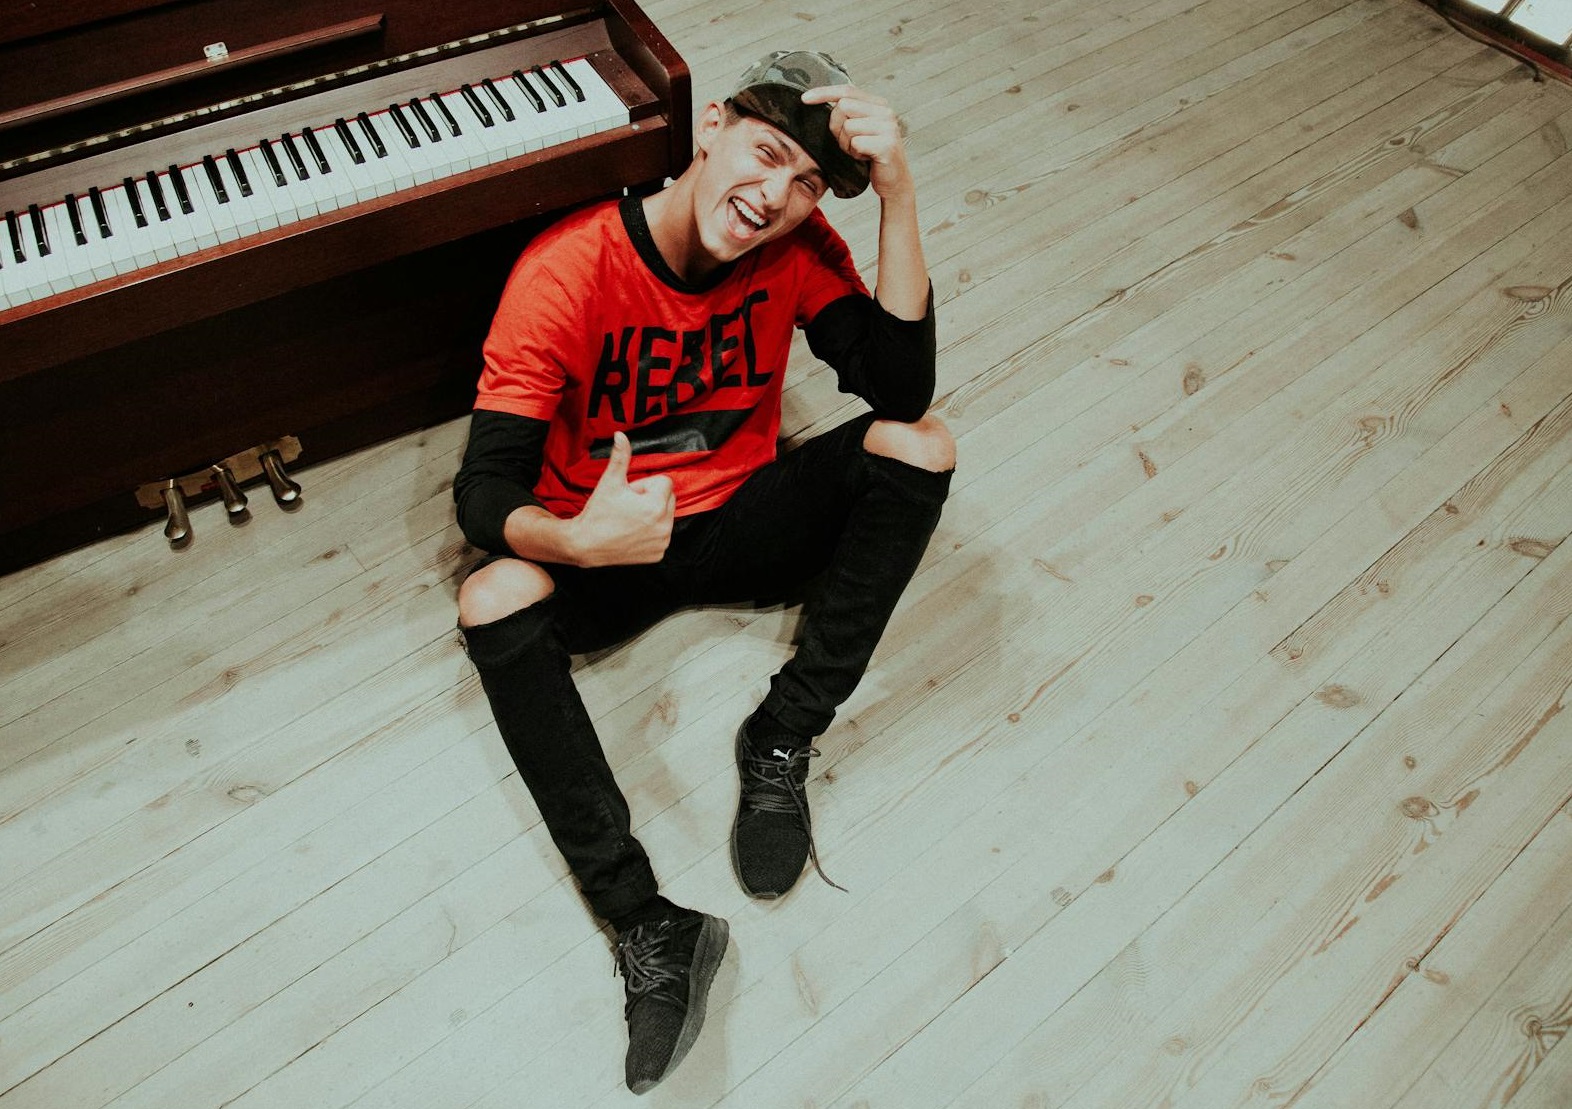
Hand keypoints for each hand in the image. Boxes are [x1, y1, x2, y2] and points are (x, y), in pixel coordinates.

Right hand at [569, 432, 674, 566]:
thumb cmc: (597, 513)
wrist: (585, 545)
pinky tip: (633, 533)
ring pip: (666, 516)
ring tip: (630, 519)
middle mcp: (664, 526)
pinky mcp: (658, 554)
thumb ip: (620, 457)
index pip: (664, 482)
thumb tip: (621, 434)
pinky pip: (662, 534)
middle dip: (651, 498)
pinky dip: (651, 532)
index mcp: (656, 506)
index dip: (644, 485)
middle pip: (668, 499)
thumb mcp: (610, 482)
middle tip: (628, 506)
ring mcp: (662, 542)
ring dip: (653, 514)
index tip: (629, 495)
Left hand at [801, 84, 912, 200]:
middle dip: (837, 128)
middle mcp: (885, 112)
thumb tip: (819, 102)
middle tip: (849, 143)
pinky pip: (856, 143)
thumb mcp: (860, 130)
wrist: (894, 181)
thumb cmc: (872, 157)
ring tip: (859, 152)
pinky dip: (855, 154)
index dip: (824, 93)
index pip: (847, 90)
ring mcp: (888, 127)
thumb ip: (847, 114)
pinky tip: (865, 158)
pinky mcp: (887, 144)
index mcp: (878, 105)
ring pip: (848, 127)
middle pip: (843, 107)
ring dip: (847, 144)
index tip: (805, 99)